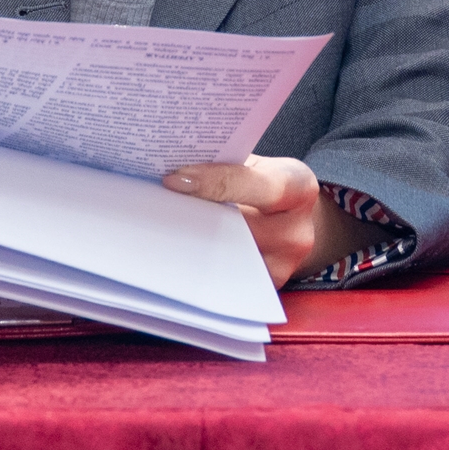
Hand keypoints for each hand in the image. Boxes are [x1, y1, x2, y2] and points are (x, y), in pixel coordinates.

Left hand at [162, 154, 389, 288]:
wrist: (298, 218)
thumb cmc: (264, 183)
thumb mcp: (256, 164)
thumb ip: (224, 165)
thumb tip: (170, 166)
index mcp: (297, 187)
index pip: (255, 185)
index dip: (213, 182)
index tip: (173, 180)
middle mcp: (296, 230)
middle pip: (237, 227)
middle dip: (193, 216)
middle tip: (151, 206)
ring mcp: (284, 264)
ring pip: (227, 256)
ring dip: (190, 242)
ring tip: (156, 228)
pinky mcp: (268, 285)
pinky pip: (228, 276)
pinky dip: (200, 262)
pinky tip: (174, 250)